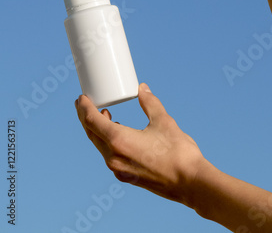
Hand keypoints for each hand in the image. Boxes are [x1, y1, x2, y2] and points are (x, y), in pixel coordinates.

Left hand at [75, 83, 203, 204]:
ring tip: (102, 114)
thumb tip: (142, 88)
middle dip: (86, 117)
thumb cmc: (178, 151)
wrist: (190, 182)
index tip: (81, 97)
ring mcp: (119, 169)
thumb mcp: (163, 121)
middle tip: (85, 102)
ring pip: (100, 145)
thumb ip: (150, 103)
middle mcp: (114, 157)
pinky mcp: (126, 175)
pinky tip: (116, 132)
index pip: (92, 121)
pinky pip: (109, 155)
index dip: (84, 107)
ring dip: (97, 129)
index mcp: (119, 141)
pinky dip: (106, 141)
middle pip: (92, 134)